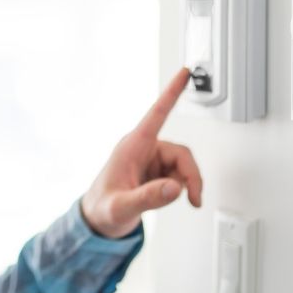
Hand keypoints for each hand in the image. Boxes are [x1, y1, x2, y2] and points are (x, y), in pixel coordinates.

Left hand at [80, 67, 202, 238]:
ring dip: (185, 184)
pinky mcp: (157, 172)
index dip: (172, 92)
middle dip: (191, 176)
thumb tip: (175, 188)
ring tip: (172, 200)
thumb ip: (148, 198)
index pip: (157, 114)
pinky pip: (180, 175)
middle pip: (181, 154)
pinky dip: (181, 189)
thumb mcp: (121, 207)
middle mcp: (144, 149)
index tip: (185, 72)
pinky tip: (166, 198)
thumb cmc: (102, 208)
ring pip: (183, 165)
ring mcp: (151, 160)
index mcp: (132, 146)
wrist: (98, 221)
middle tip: (193, 198)